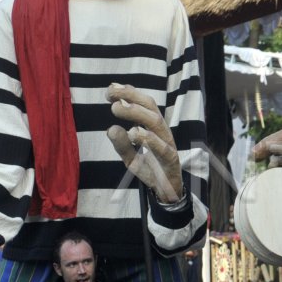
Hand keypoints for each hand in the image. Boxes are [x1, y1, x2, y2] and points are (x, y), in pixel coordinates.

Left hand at [106, 84, 182, 203]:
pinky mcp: (171, 159)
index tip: (110, 89)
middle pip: (151, 107)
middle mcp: (162, 131)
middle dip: (131, 97)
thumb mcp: (130, 157)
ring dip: (136, 113)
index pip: (144, 104)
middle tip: (112, 97)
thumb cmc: (150, 169)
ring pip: (156, 122)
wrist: (167, 191)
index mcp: (153, 127)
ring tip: (117, 108)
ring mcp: (168, 144)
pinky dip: (149, 139)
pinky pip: (162, 147)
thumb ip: (121, 143)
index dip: (129, 93)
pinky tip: (134, 133)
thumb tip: (111, 128)